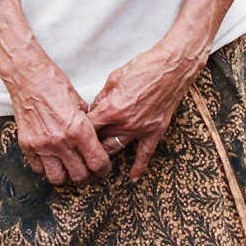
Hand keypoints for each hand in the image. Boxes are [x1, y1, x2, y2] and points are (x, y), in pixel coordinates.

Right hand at [6, 60, 112, 185]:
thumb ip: (87, 126)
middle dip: (87, 174)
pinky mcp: (27, 145)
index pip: (97, 162)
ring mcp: (42, 146)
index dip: (103, 169)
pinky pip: (39, 169)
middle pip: (79, 175)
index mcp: (78, 130)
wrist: (29, 78)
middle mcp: (60, 142)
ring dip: (66, 175)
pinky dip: (47, 168)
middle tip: (88, 169)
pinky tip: (52, 159)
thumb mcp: (80, 105)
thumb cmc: (55, 85)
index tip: (103, 168)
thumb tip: (94, 140)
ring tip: (68, 166)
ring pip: (58, 178)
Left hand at [87, 42, 205, 178]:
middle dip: (89, 143)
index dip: (79, 129)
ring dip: (106, 153)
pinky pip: (145, 154)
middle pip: (100, 140)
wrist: (171, 67)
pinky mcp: (155, 131)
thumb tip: (94, 109)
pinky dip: (139, 167)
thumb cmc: (143, 68)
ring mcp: (141, 129)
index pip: (88, 127)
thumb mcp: (113, 79)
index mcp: (111, 109)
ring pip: (117, 148)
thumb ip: (101, 98)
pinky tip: (132, 177)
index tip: (74, 131)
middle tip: (82, 145)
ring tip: (97, 158)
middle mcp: (125, 123)